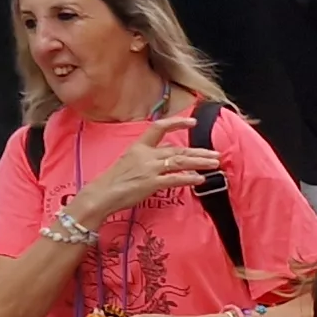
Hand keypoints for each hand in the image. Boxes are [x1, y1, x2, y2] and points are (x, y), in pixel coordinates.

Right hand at [77, 118, 224, 216]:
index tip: (192, 122)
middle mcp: (145, 154)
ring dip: (200, 163)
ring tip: (214, 164)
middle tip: (216, 154)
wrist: (101, 194)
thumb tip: (167, 159)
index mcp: (138, 146)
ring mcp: (149, 168)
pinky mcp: (151, 183)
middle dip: (199, 152)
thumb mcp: (129, 162)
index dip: (176, 123)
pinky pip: (175, 179)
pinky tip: (200, 180)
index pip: (159, 128)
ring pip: (180, 162)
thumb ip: (147, 158)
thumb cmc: (114, 181)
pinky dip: (189, 179)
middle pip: (178, 150)